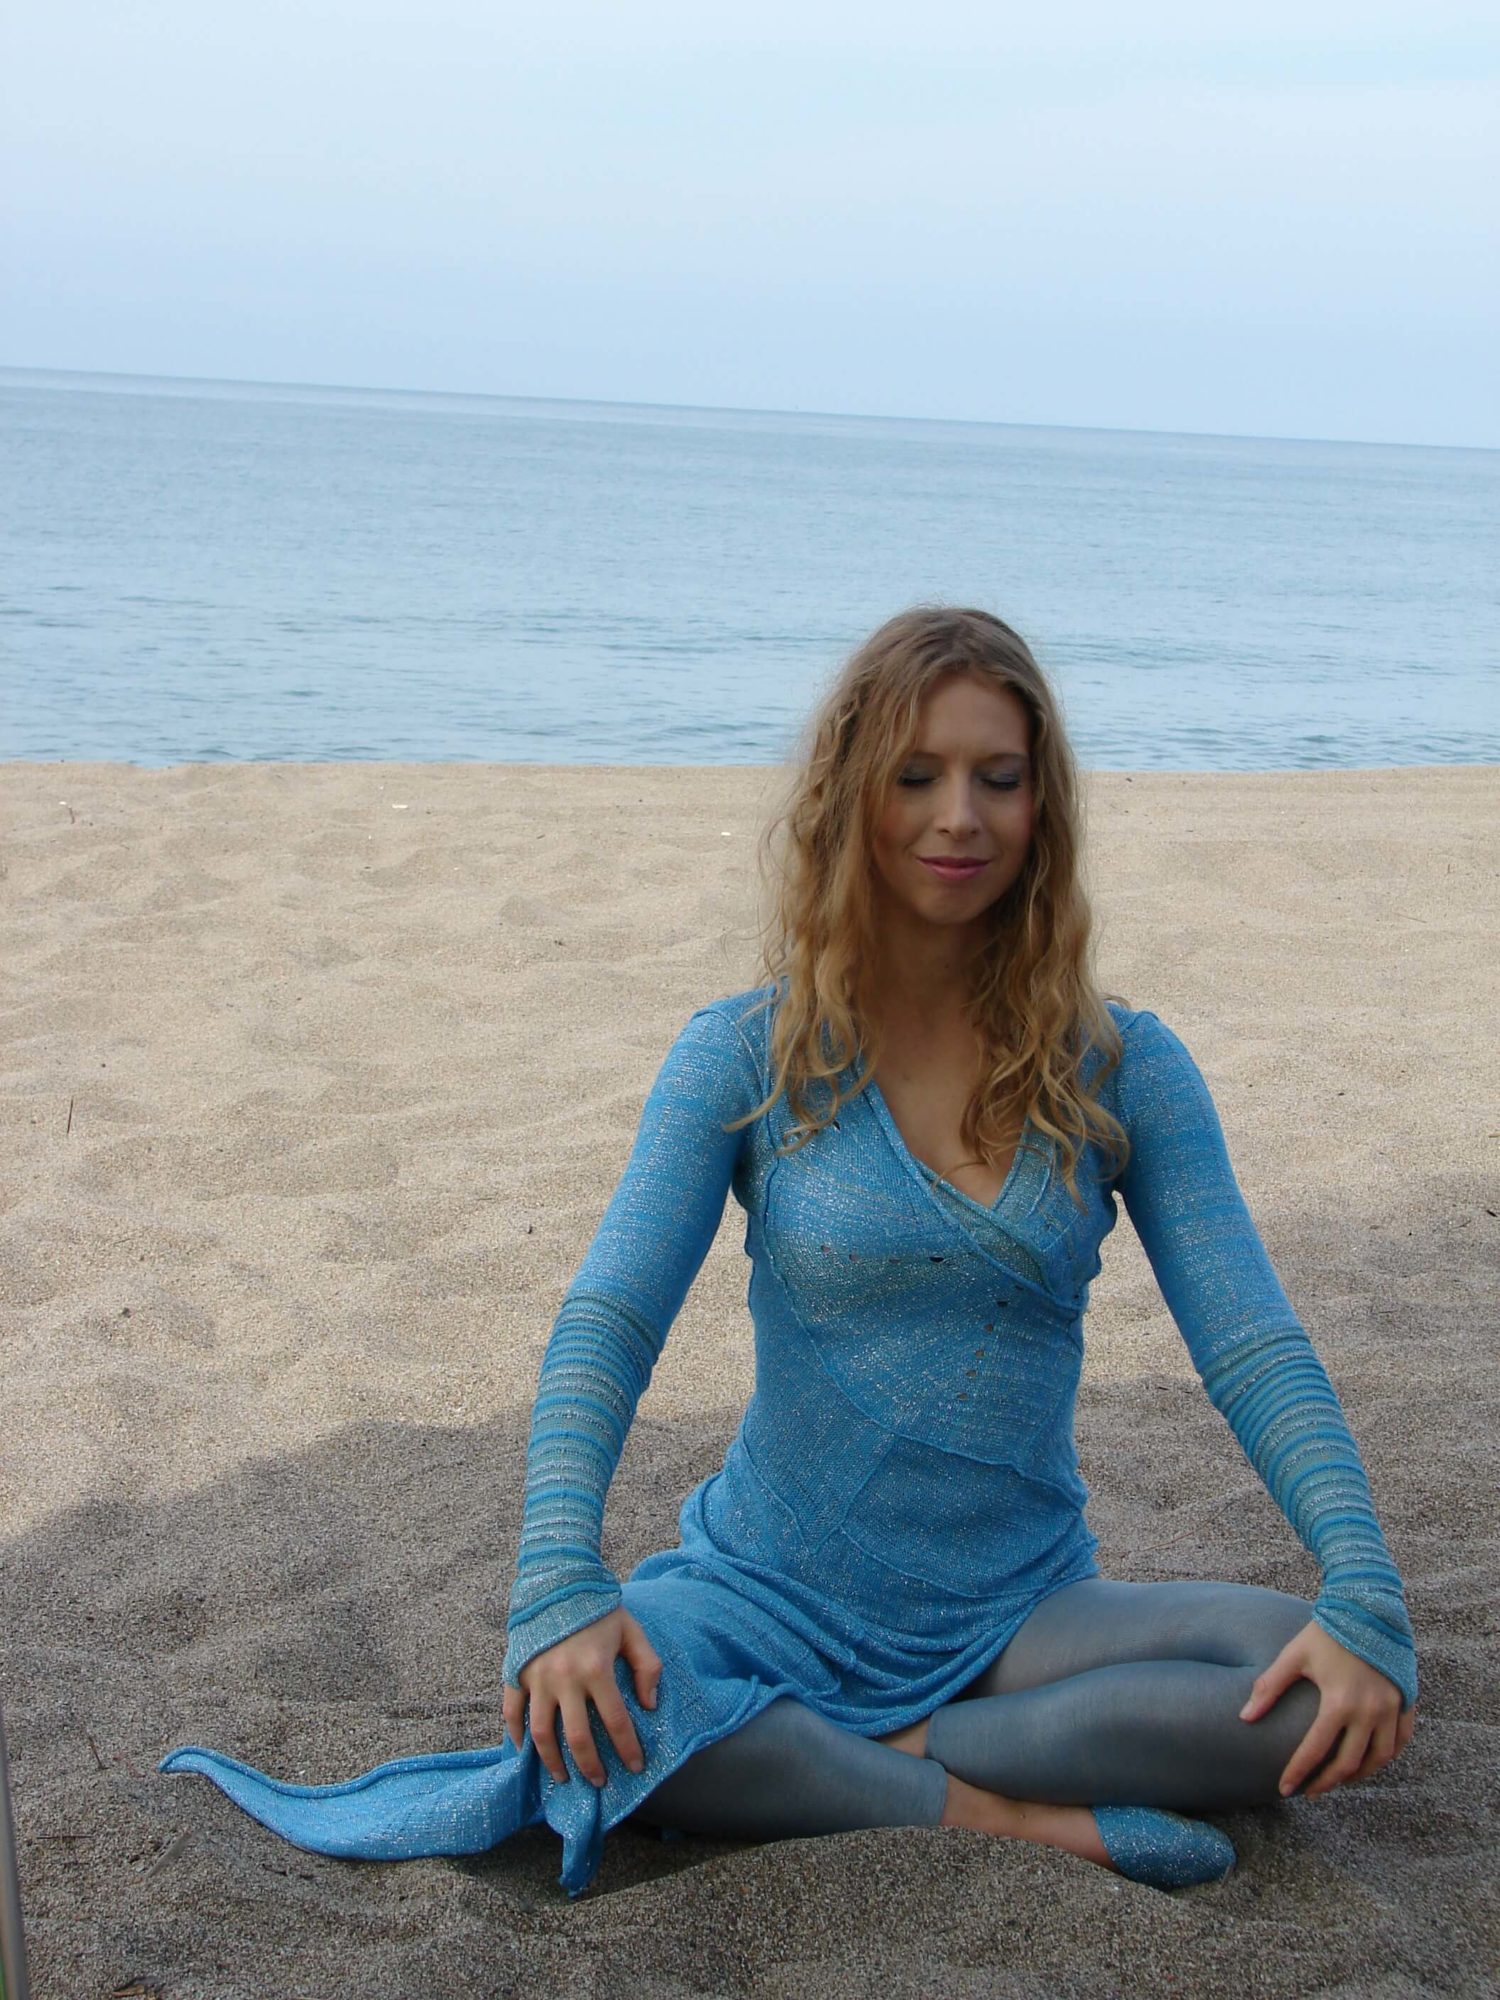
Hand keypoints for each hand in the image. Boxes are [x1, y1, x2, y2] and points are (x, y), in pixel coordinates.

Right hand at [502, 1608, 661, 1788]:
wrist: (558, 1579)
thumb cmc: (598, 1608)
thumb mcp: (632, 1631)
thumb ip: (648, 1667)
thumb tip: (649, 1705)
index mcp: (596, 1667)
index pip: (616, 1721)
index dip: (628, 1748)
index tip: (636, 1767)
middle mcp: (565, 1677)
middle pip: (577, 1736)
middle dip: (590, 1765)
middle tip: (599, 1782)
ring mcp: (537, 1676)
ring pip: (541, 1732)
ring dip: (552, 1760)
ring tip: (563, 1777)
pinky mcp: (517, 1672)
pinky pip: (511, 1711)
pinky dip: (515, 1734)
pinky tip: (525, 1751)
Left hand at [1240, 1620, 1414, 1799]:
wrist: (1368, 1607)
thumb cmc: (1327, 1631)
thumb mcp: (1294, 1656)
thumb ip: (1269, 1687)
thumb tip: (1244, 1717)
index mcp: (1339, 1702)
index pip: (1315, 1751)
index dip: (1298, 1773)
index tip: (1284, 1788)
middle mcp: (1370, 1711)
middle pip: (1349, 1764)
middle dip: (1327, 1782)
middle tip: (1309, 1791)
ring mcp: (1392, 1709)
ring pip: (1379, 1759)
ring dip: (1358, 1775)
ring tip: (1337, 1779)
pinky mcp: (1406, 1702)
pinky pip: (1400, 1742)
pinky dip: (1385, 1757)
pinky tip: (1368, 1761)